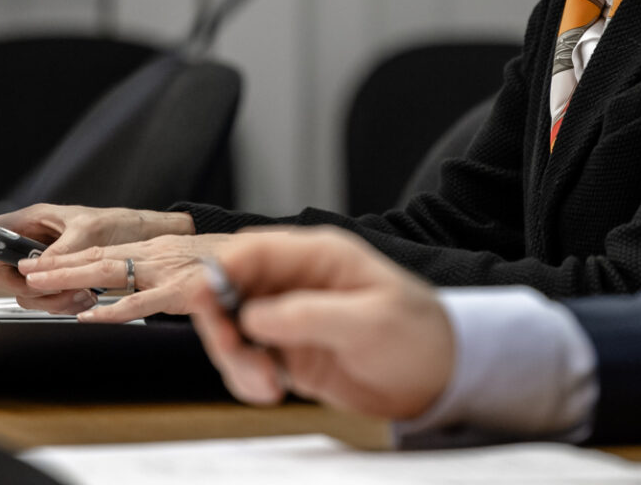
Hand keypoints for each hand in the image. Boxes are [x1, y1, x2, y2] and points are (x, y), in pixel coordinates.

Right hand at [0, 203, 194, 313]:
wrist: (146, 240)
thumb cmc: (122, 224)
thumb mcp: (89, 233)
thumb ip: (60, 252)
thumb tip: (35, 270)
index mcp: (35, 219)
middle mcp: (35, 240)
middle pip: (4, 273)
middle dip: (26, 288)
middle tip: (50, 290)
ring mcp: (45, 262)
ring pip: (25, 292)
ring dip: (49, 299)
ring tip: (77, 294)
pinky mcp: (59, 279)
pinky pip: (46, 299)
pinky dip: (62, 304)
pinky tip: (82, 296)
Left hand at [19, 232, 231, 321]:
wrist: (264, 257)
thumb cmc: (228, 265)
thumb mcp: (185, 264)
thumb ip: (157, 275)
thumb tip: (133, 290)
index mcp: (154, 250)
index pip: (103, 252)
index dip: (68, 258)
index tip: (38, 263)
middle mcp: (155, 256)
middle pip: (98, 258)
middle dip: (58, 264)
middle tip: (25, 269)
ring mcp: (167, 272)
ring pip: (110, 272)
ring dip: (72, 277)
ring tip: (42, 284)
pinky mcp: (182, 291)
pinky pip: (142, 302)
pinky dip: (114, 310)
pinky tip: (91, 315)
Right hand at [185, 228, 454, 419]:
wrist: (438, 378)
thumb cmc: (417, 334)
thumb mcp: (370, 321)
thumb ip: (310, 315)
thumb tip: (253, 315)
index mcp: (318, 256)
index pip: (254, 250)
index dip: (219, 270)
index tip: (201, 299)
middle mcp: (296, 283)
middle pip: (229, 290)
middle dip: (220, 323)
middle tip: (233, 351)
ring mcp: (288, 319)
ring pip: (231, 330)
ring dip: (234, 358)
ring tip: (268, 384)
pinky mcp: (287, 353)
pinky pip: (246, 362)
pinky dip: (247, 379)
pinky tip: (273, 390)